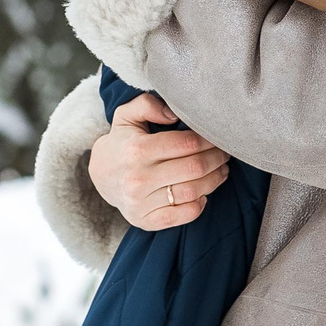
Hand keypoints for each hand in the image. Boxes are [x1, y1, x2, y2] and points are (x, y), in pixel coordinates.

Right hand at [89, 93, 228, 230]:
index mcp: (137, 150)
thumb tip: (174, 114)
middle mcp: (138, 178)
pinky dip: (200, 204)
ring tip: (221, 170)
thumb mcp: (127, 115)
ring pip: (193, 192)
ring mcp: (141, 203)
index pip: (187, 144)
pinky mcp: (145, 221)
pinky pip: (183, 215)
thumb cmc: (122, 142)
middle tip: (225, 153)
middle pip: (195, 168)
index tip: (218, 137)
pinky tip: (204, 193)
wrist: (100, 176)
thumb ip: (147, 104)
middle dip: (217, 159)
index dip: (209, 140)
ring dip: (215, 180)